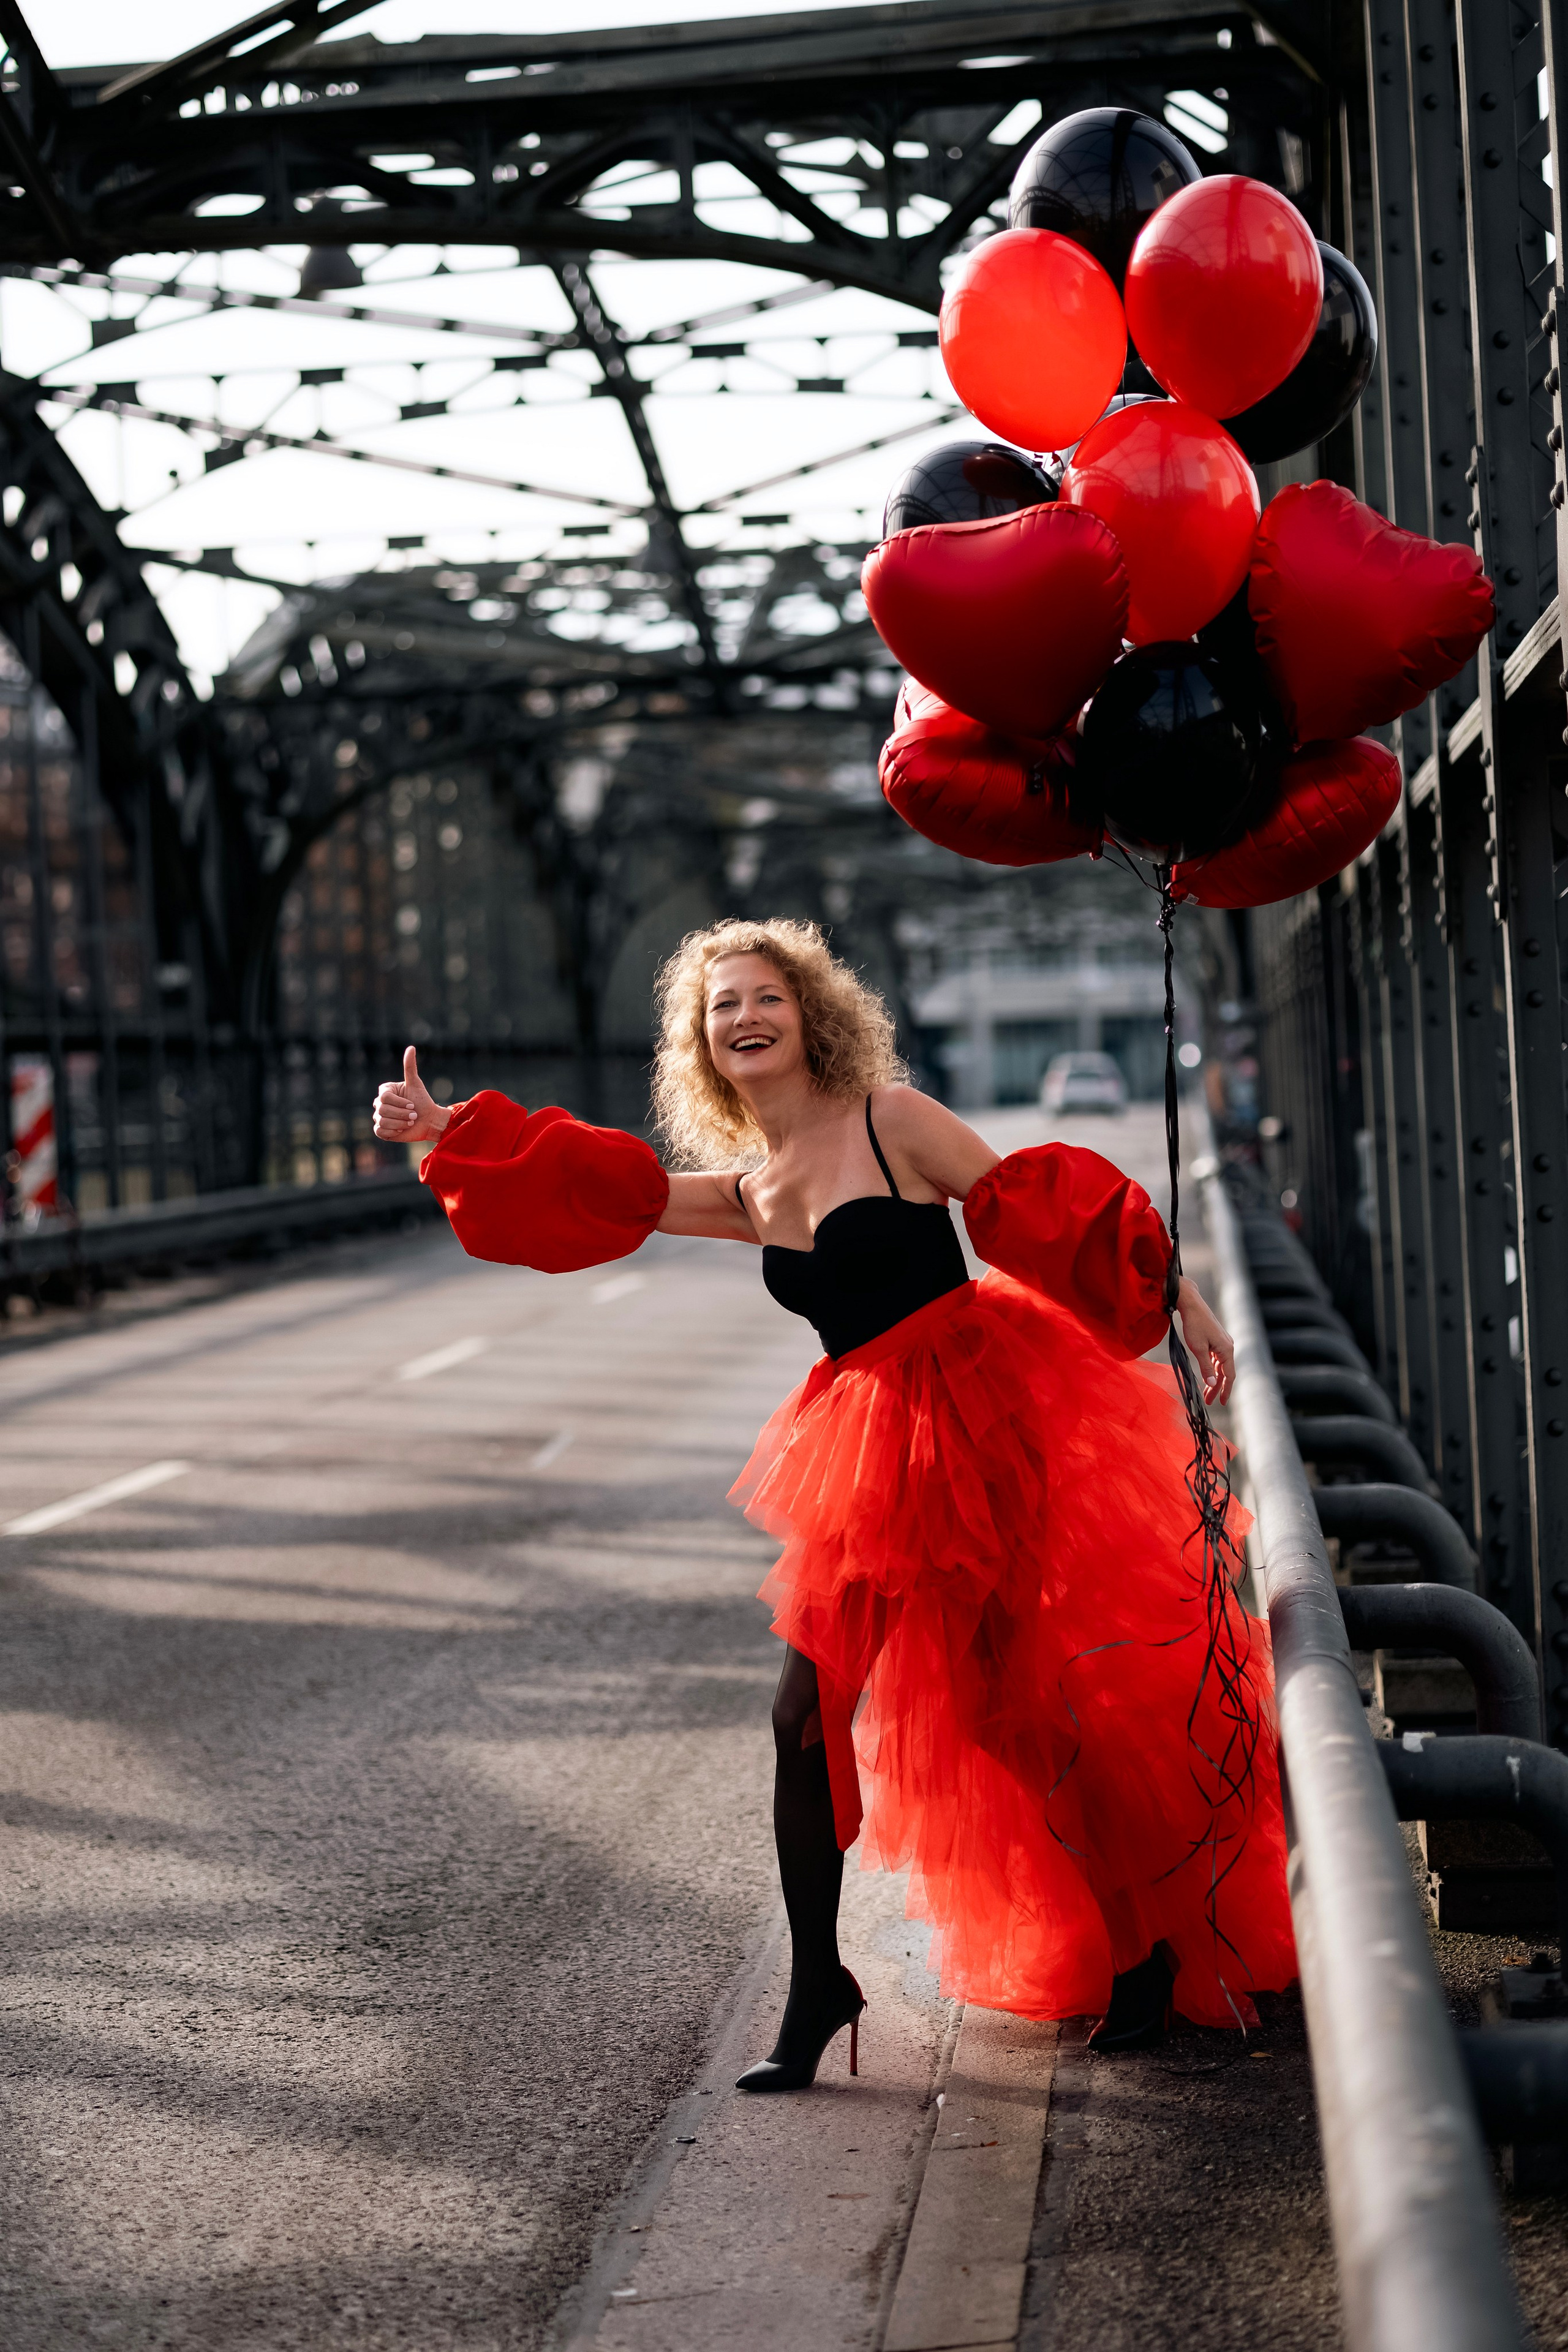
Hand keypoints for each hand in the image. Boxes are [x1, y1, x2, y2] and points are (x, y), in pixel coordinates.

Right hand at [373, 1046, 450, 1143]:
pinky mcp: (381, 1130)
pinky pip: (380, 1131)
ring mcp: (379, 1117)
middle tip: (414, 1116)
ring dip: (400, 1123)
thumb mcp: (416, 1084)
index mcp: (385, 1091)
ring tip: (410, 1122)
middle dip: (402, 1114)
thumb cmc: (423, 1102)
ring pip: (382, 1121)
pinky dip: (393, 1131)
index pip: (384, 1097)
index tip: (412, 1104)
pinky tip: (401, 1129)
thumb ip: (410, 1067)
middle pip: (382, 1110)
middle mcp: (379, 1103)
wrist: (429, 1121)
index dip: (399, 1103)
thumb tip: (411, 1047)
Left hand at [1176, 1276, 1234, 1405]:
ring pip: (1220, 1365)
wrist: (1191, 1304)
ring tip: (1205, 1391)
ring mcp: (1223, 1342)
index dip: (1225, 1390)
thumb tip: (1213, 1384)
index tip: (1221, 1402)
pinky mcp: (1217, 1339)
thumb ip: (1206, 1367)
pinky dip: (1212, 1368)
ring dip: (1214, 1378)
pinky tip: (1207, 1374)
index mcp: (1226, 1349)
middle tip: (1208, 1400)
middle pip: (1225, 1372)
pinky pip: (1217, 1358)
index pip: (1229, 1375)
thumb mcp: (1198, 1349)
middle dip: (1217, 1387)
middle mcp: (1228, 1346)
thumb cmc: (1194, 1325)